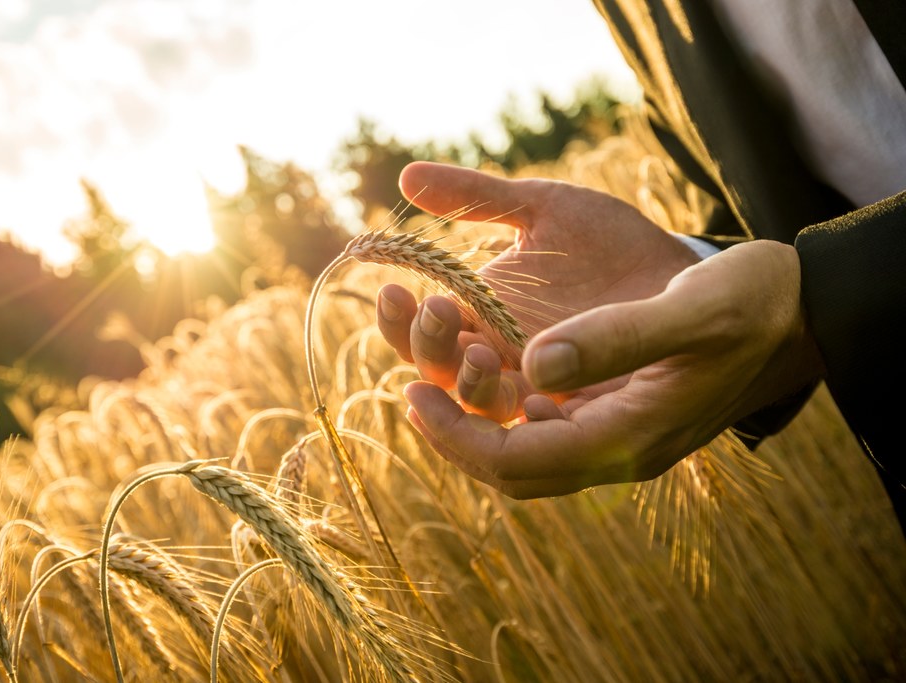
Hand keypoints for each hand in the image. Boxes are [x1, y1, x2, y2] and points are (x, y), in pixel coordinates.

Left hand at [378, 162, 824, 497]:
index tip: (413, 395)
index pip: (521, 463)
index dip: (459, 437)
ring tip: (437, 360)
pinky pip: (542, 421)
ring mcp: (615, 432)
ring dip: (473, 412)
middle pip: (511, 467)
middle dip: (454, 431)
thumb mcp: (693, 309)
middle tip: (410, 384)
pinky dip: (502, 396)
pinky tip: (484, 352)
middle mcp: (615, 447)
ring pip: (522, 446)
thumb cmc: (754, 305)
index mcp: (631, 437)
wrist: (800, 313)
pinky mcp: (614, 410)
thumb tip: (536, 364)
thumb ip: (617, 338)